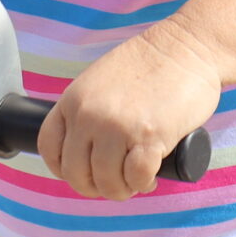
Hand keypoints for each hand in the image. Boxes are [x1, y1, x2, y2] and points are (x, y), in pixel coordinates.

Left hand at [37, 23, 224, 200]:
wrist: (186, 47)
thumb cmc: (150, 65)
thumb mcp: (100, 82)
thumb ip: (89, 109)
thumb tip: (87, 148)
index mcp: (72, 99)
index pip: (49, 148)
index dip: (63, 169)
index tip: (83, 173)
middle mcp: (88, 115)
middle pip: (76, 173)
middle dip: (96, 186)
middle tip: (116, 183)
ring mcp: (117, 127)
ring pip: (107, 181)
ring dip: (122, 189)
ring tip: (137, 180)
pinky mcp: (149, 137)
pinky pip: (137, 179)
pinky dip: (143, 184)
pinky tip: (151, 176)